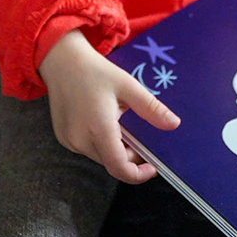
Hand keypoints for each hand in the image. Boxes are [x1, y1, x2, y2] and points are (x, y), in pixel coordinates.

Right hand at [39, 28, 179, 183]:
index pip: (118, 167)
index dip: (137, 175)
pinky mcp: (63, 138)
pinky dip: (99, 142)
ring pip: (99, 156)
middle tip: (137, 133)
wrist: (62, 61)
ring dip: (114, 148)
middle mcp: (80, 140)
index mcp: (98, 128)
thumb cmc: (96, 72)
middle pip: (111, 162)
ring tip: (117, 120)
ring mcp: (69, 141)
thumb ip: (151, 108)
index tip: (152, 167)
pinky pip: (87, 149)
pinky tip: (101, 120)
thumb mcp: (128, 86)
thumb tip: (174, 124)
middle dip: (129, 155)